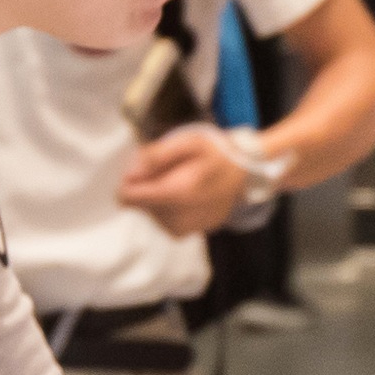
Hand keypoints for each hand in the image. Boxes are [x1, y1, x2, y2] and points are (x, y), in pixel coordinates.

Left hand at [119, 125, 246, 237]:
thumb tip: (129, 174)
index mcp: (178, 193)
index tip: (145, 169)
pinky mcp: (192, 233)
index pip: (129, 198)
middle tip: (170, 172)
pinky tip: (185, 195)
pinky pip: (166, 222)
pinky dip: (170, 209)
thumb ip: (155, 155)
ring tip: (180, 182)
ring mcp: (187, 229)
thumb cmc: (215, 153)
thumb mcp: (188, 141)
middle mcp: (181, 218)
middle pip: (141, 206)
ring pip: (152, 215)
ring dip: (158, 199)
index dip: (130, 182)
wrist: (246, 173)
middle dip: (148, 188)